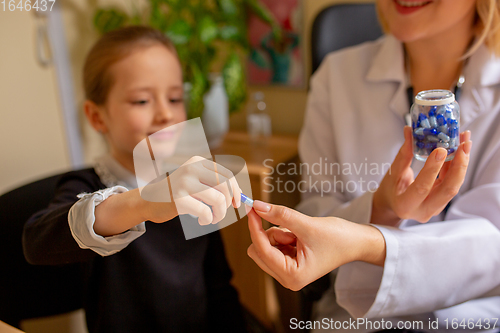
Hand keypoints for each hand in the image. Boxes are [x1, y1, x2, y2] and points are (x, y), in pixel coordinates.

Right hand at [143, 156, 241, 224]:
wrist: (148, 200)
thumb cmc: (177, 194)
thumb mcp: (195, 181)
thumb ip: (215, 185)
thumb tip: (241, 196)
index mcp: (198, 162)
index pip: (227, 174)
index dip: (235, 190)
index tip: (236, 203)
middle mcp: (192, 168)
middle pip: (225, 185)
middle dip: (228, 203)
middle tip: (222, 213)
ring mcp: (184, 182)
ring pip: (218, 199)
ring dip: (220, 214)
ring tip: (212, 219)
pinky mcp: (179, 198)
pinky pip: (205, 211)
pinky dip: (208, 219)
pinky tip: (202, 221)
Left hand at [247, 201, 385, 290]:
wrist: (356, 242)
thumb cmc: (338, 238)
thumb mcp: (307, 224)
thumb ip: (280, 215)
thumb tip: (258, 206)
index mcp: (292, 276)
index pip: (262, 250)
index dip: (254, 227)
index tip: (251, 208)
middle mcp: (287, 278)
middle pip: (258, 251)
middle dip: (272, 235)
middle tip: (292, 229)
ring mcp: (287, 272)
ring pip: (264, 246)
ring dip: (278, 234)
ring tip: (300, 234)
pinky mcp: (289, 263)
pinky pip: (273, 245)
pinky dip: (282, 236)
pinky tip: (299, 236)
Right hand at [372, 126, 471, 224]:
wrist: (393, 205)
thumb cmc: (389, 190)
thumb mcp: (393, 173)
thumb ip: (404, 154)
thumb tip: (410, 131)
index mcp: (406, 205)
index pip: (422, 187)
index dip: (432, 169)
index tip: (440, 149)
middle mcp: (424, 211)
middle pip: (448, 190)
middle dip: (459, 166)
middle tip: (463, 145)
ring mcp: (436, 208)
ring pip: (454, 186)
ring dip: (462, 163)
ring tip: (465, 142)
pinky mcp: (443, 201)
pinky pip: (453, 183)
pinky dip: (458, 166)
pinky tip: (460, 150)